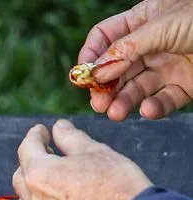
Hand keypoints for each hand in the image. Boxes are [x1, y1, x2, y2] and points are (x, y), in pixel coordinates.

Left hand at [11, 120, 152, 199]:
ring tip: (44, 189)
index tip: (41, 132)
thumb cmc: (118, 184)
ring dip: (30, 195)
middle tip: (47, 157)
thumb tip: (59, 127)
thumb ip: (71, 139)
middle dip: (31, 164)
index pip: (27, 149)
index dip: (34, 137)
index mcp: (40, 174)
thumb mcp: (96, 152)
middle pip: (21, 178)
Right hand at [79, 0, 192, 120]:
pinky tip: (147, 110)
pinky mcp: (185, 86)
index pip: (105, 37)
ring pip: (137, 87)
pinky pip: (164, 100)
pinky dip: (154, 107)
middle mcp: (152, 44)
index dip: (91, 55)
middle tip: (98, 104)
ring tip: (116, 113)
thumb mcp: (162, 26)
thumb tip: (96, 71)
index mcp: (144, 20)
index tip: (82, 76)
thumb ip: (127, 48)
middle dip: (105, 87)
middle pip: (117, 68)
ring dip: (124, 101)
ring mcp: (168, 65)